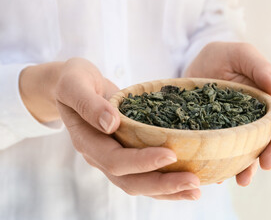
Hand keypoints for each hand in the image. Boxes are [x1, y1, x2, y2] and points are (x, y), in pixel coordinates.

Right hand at [20, 58, 200, 199]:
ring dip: (168, 190)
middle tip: (194, 183)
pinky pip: (146, 173)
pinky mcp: (126, 153)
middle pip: (131, 181)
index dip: (143, 161)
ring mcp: (114, 157)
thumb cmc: (74, 80)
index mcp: (88, 141)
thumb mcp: (74, 84)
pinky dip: (166, 180)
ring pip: (140, 183)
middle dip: (163, 184)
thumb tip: (111, 123)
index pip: (116, 160)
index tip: (171, 154)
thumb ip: (89, 103)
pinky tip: (188, 179)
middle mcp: (101, 156)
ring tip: (196, 190)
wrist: (75, 86)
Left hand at [184, 42, 270, 185]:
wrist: (194, 63)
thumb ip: (259, 67)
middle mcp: (249, 118)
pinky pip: (218, 152)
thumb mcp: (241, 54)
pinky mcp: (212, 135)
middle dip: (267, 153)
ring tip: (241, 180)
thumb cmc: (222, 55)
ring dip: (245, 167)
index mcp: (262, 99)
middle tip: (266, 165)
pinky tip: (216, 175)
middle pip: (263, 138)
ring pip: (242, 151)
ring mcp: (231, 129)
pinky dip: (219, 165)